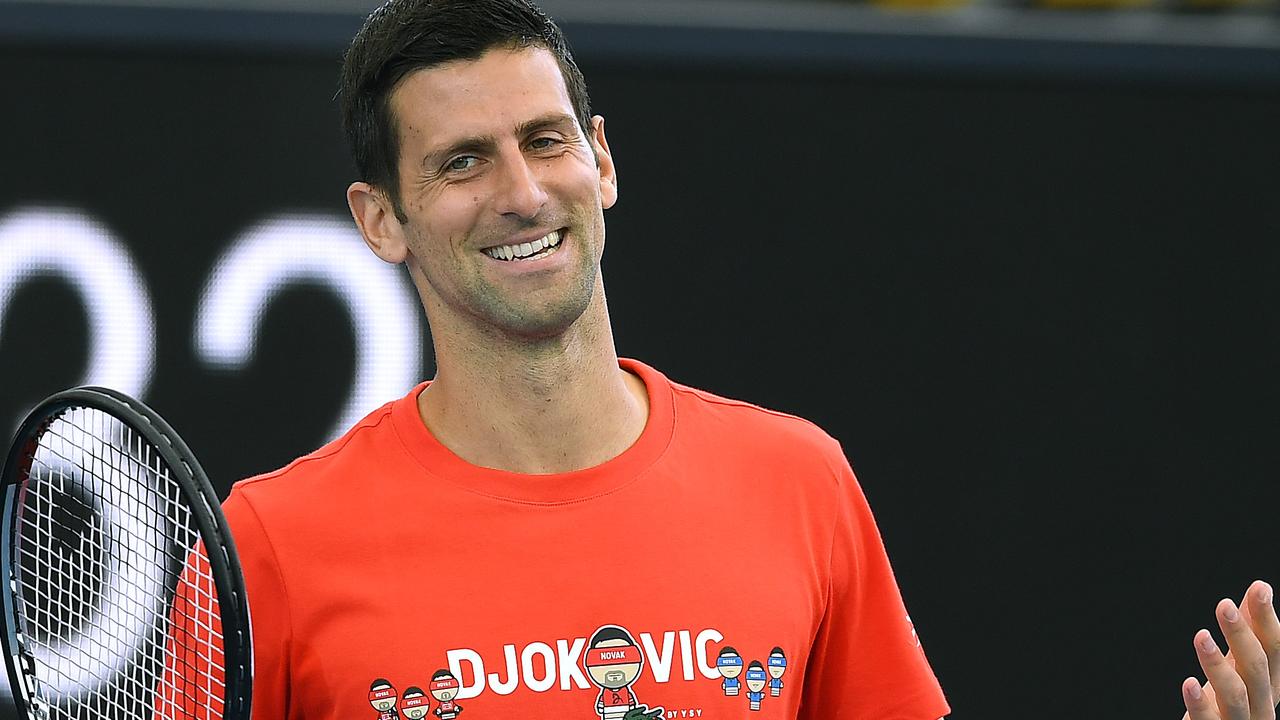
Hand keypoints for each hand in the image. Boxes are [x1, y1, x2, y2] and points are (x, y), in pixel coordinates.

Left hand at [1182, 580, 1279, 719]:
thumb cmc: (1228, 702)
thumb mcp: (1240, 666)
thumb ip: (1250, 632)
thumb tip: (1260, 588)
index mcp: (1268, 685)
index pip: (1274, 649)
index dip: (1267, 620)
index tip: (1258, 588)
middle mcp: (1261, 706)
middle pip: (1257, 669)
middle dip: (1242, 636)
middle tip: (1224, 605)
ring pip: (1236, 696)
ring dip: (1218, 665)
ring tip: (1201, 636)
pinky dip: (1200, 703)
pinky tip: (1189, 683)